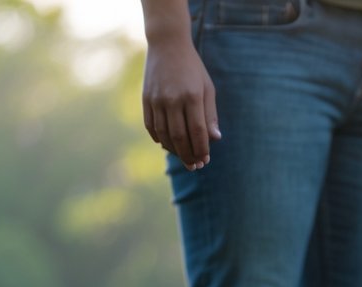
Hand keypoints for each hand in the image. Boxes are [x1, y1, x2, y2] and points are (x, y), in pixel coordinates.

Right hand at [141, 37, 220, 170]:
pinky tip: (168, 145)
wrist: (167, 45)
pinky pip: (151, 126)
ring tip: (183, 158)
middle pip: (180, 137)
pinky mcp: (146, 99)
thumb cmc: (193, 69)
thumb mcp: (207, 88)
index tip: (205, 160)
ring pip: (164, 135)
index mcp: (191, 96)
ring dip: (174, 151)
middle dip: (188, 155)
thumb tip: (215, 139)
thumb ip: (210, 115)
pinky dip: (159, 139)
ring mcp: (156, 100)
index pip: (197, 131)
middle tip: (194, 166)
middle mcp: (172, 99)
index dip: (201, 149)